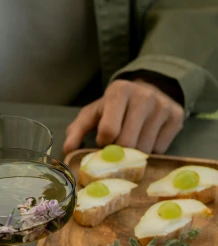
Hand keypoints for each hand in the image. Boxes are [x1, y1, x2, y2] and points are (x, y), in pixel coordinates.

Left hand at [63, 78, 183, 153]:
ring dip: (133, 155)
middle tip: (115, 149)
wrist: (149, 90)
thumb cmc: (114, 107)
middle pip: (127, 143)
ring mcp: (163, 106)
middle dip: (118, 152)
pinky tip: (145, 141)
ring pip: (145, 149)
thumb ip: (77, 130)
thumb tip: (68, 150)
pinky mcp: (176, 118)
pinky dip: (150, 153)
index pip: (108, 130)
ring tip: (129, 145)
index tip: (102, 142)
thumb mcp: (93, 114)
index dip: (102, 143)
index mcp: (119, 91)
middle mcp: (144, 96)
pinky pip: (160, 150)